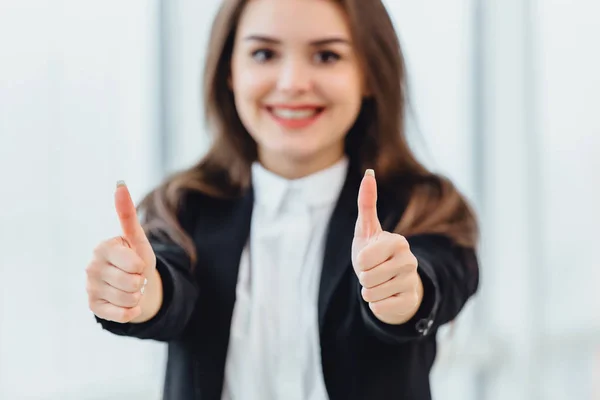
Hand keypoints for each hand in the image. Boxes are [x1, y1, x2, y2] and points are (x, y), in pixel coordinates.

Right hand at [86, 181, 157, 322]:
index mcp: (103, 248)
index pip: (133, 264)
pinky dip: (131, 312)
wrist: (134, 285)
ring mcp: (90, 288)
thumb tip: (119, 184)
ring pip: (128, 299)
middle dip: (140, 282)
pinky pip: (121, 315)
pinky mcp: (93, 307)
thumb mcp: (137, 238)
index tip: (137, 262)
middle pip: (131, 282)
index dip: (142, 266)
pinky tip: (129, 304)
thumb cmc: (136, 258)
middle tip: (135, 277)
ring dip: (137, 296)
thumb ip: (127, 214)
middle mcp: (91, 267)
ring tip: (131, 288)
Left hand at [351, 170, 422, 324]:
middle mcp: (409, 260)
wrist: (391, 283)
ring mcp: (411, 282)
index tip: (369, 257)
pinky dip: (376, 305)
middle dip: (363, 278)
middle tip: (373, 272)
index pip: (363, 259)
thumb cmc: (375, 254)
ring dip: (369, 292)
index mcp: (398, 242)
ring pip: (371, 294)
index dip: (360, 261)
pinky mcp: (410, 301)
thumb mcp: (367, 229)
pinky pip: (379, 308)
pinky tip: (386, 296)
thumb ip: (367, 202)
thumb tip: (369, 173)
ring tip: (379, 283)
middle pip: (366, 277)